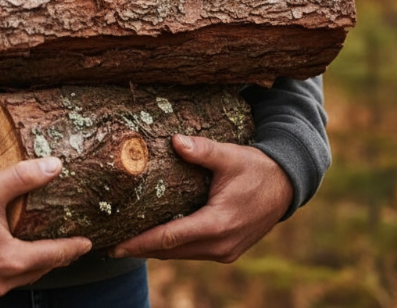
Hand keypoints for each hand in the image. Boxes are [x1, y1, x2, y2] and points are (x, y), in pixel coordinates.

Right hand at [0, 157, 92, 306]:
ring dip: (23, 268)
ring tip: (31, 252)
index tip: (87, 245)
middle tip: (64, 248)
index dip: (71, 249)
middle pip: (34, 272)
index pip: (52, 256)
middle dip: (51, 259)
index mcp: (9, 260)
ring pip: (13, 283)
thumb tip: (55, 165)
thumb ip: (24, 178)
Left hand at [112, 134, 292, 262]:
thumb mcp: (229, 155)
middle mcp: (220, 244)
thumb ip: (202, 150)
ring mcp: (225, 250)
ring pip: (181, 254)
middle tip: (110, 244)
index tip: (116, 245)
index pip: (170, 237)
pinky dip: (172, 246)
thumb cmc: (255, 168)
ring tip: (126, 242)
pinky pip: (192, 251)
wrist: (286, 185)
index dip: (141, 242)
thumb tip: (175, 141)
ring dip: (155, 249)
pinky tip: (154, 237)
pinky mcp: (227, 249)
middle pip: (171, 251)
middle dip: (140, 248)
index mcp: (217, 224)